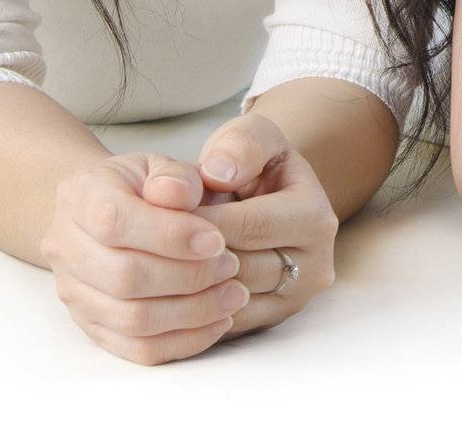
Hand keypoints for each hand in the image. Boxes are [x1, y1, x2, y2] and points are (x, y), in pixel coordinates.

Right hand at [40, 152, 249, 366]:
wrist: (110, 211)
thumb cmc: (143, 186)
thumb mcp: (159, 165)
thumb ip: (175, 177)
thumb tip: (182, 194)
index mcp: (80, 196)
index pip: (115, 221)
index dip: (170, 234)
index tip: (217, 239)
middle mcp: (65, 247)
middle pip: (124, 277)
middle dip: (188, 276)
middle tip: (232, 266)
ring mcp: (75, 293)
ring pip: (131, 320)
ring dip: (192, 312)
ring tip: (234, 295)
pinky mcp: (93, 327)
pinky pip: (137, 349)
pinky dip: (184, 341)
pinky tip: (218, 321)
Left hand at [164, 112, 339, 343]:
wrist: (266, 194)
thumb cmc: (253, 163)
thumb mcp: (251, 135)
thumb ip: (239, 146)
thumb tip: (216, 174)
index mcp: (315, 218)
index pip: (249, 227)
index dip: (199, 220)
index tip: (158, 210)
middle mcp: (314, 266)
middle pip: (239, 269)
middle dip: (189, 253)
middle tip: (147, 239)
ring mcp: (295, 300)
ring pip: (230, 302)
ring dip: (187, 284)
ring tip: (153, 259)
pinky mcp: (271, 322)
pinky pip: (225, 326)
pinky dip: (192, 308)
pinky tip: (165, 284)